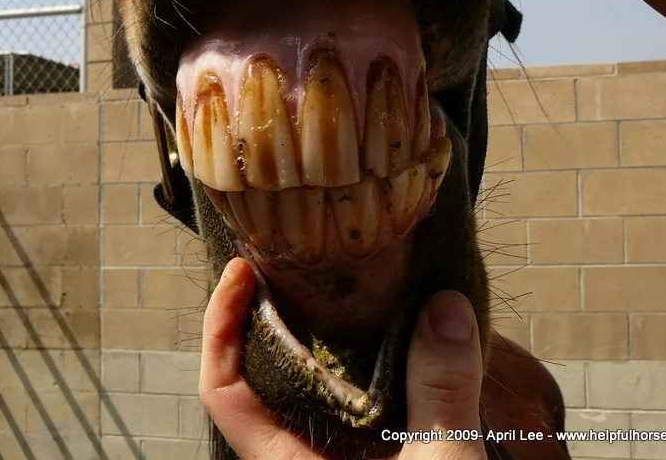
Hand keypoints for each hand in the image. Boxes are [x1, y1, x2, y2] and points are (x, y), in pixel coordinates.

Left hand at [199, 257, 487, 458]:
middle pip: (255, 378)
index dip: (220, 325)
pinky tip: (383, 338)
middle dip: (263, 316)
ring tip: (333, 288)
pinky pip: (342, 403)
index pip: (224, 390)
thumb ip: (441, 391)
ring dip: (310, 337)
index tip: (241, 272)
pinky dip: (352, 363)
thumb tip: (444, 306)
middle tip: (290, 262)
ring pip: (301, 390)